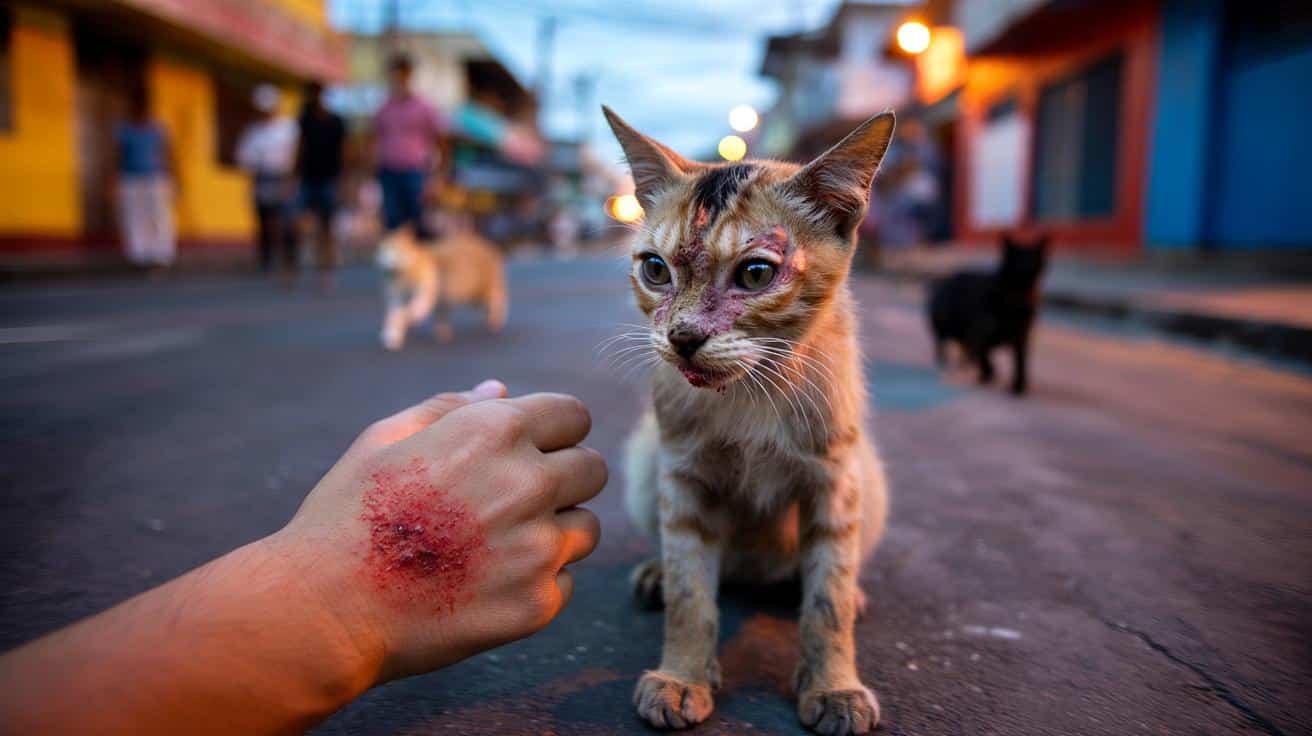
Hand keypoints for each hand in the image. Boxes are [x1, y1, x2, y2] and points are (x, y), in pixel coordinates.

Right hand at [270, 380, 606, 682]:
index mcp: (494, 432)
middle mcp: (527, 484)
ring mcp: (537, 548)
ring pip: (585, 528)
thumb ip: (451, 408)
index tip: (532, 452)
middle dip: (564, 479)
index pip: (574, 416)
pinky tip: (485, 586)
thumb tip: (502, 391)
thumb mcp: (383, 439)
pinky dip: (536, 584)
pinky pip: (564, 581)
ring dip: (554, 533)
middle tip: (514, 502)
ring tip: (494, 547)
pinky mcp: (537, 603)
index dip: (554, 432)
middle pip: (593, 469)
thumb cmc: (345, 516)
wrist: (322, 610)